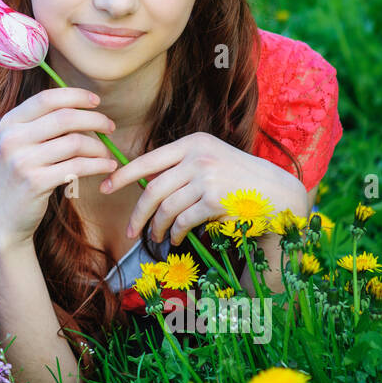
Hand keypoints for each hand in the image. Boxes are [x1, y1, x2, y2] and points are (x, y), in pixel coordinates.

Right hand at [0, 86, 117, 252]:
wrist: (3, 218)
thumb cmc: (20, 177)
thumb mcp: (20, 145)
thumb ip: (41, 125)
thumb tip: (82, 106)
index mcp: (9, 123)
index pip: (47, 98)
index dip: (76, 96)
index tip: (96, 101)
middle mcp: (13, 139)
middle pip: (65, 117)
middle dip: (95, 119)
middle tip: (110, 127)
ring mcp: (23, 161)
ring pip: (75, 142)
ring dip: (99, 147)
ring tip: (107, 154)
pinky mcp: (36, 182)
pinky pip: (77, 166)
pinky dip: (98, 165)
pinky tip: (106, 167)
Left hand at [97, 131, 307, 246]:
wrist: (278, 193)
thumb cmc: (238, 179)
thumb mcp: (210, 160)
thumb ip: (180, 167)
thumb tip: (143, 184)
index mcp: (192, 143)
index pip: (147, 159)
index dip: (122, 175)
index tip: (103, 187)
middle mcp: (198, 157)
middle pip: (153, 189)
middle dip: (137, 213)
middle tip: (130, 231)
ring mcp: (207, 178)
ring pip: (166, 208)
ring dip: (158, 227)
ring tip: (157, 237)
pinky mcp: (215, 200)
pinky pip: (183, 221)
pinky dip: (176, 234)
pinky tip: (176, 239)